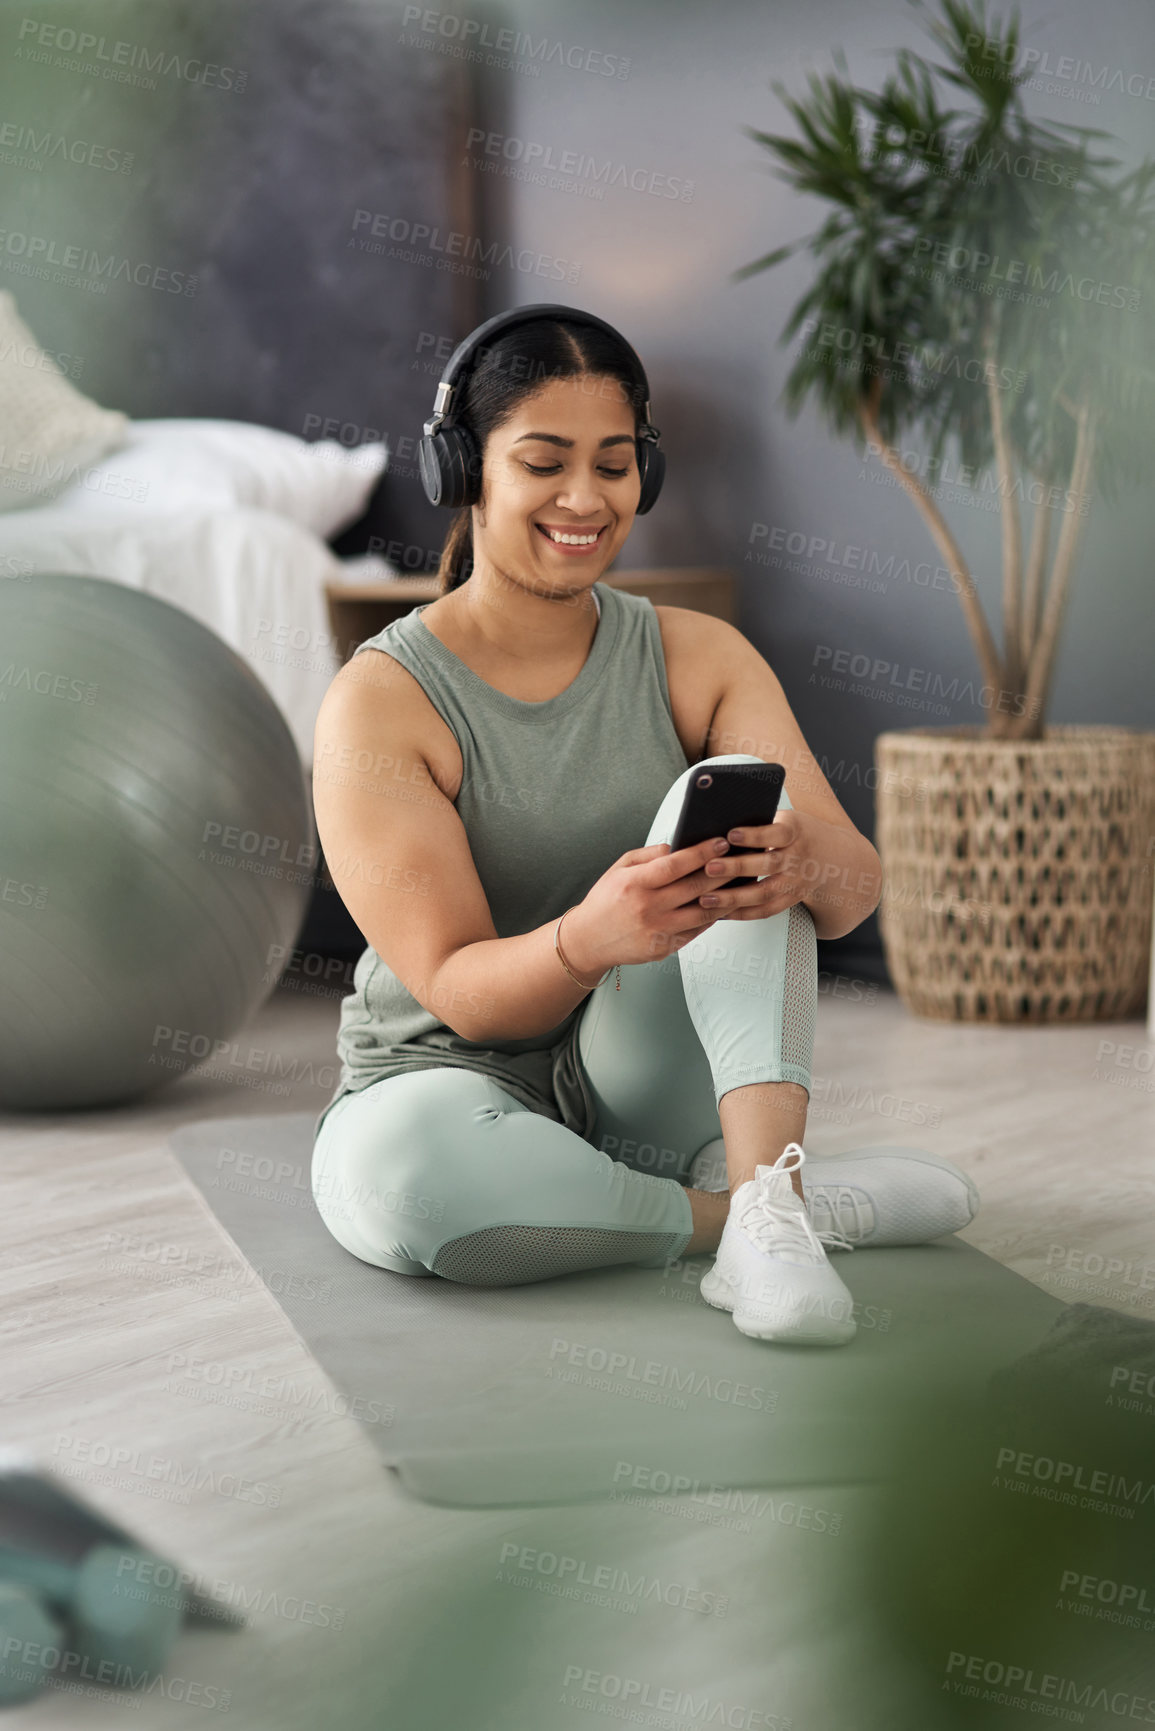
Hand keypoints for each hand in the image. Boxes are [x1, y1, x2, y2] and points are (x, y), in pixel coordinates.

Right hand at [562, 836, 731, 979]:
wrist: (588, 940)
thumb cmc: (604, 901)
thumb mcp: (618, 868)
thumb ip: (649, 855)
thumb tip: (678, 847)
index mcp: (635, 884)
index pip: (676, 864)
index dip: (702, 852)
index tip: (720, 842)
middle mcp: (647, 908)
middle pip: (695, 888)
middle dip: (722, 871)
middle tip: (738, 859)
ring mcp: (657, 931)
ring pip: (703, 912)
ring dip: (725, 897)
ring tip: (738, 884)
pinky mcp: (663, 948)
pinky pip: (695, 931)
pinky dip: (711, 917)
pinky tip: (720, 905)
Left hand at [696, 807, 825, 920]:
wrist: (832, 855)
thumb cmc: (797, 832)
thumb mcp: (786, 819)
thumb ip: (760, 823)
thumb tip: (719, 826)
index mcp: (796, 832)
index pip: (776, 834)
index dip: (754, 836)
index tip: (730, 834)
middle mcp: (798, 858)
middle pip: (768, 865)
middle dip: (737, 867)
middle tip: (709, 867)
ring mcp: (797, 882)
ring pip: (765, 893)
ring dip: (734, 897)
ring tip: (707, 898)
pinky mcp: (792, 899)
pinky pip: (767, 910)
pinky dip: (743, 913)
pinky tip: (722, 912)